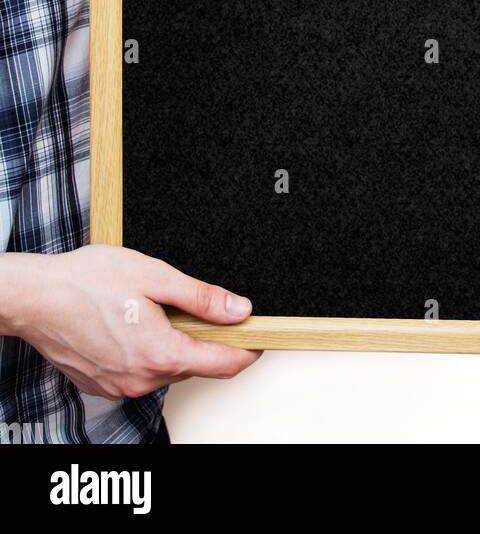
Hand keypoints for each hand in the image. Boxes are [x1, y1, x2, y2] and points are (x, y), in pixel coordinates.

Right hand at [0, 245, 261, 398]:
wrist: (36, 297)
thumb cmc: (87, 282)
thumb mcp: (154, 276)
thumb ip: (201, 297)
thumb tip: (239, 310)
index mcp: (161, 353)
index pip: (224, 365)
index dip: (248, 350)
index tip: (260, 337)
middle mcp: (142, 379)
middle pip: (194, 365)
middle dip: (203, 339)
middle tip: (193, 305)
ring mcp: (120, 386)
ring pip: (165, 368)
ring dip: (171, 344)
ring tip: (151, 308)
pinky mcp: (103, 385)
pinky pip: (138, 372)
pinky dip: (144, 351)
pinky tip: (130, 324)